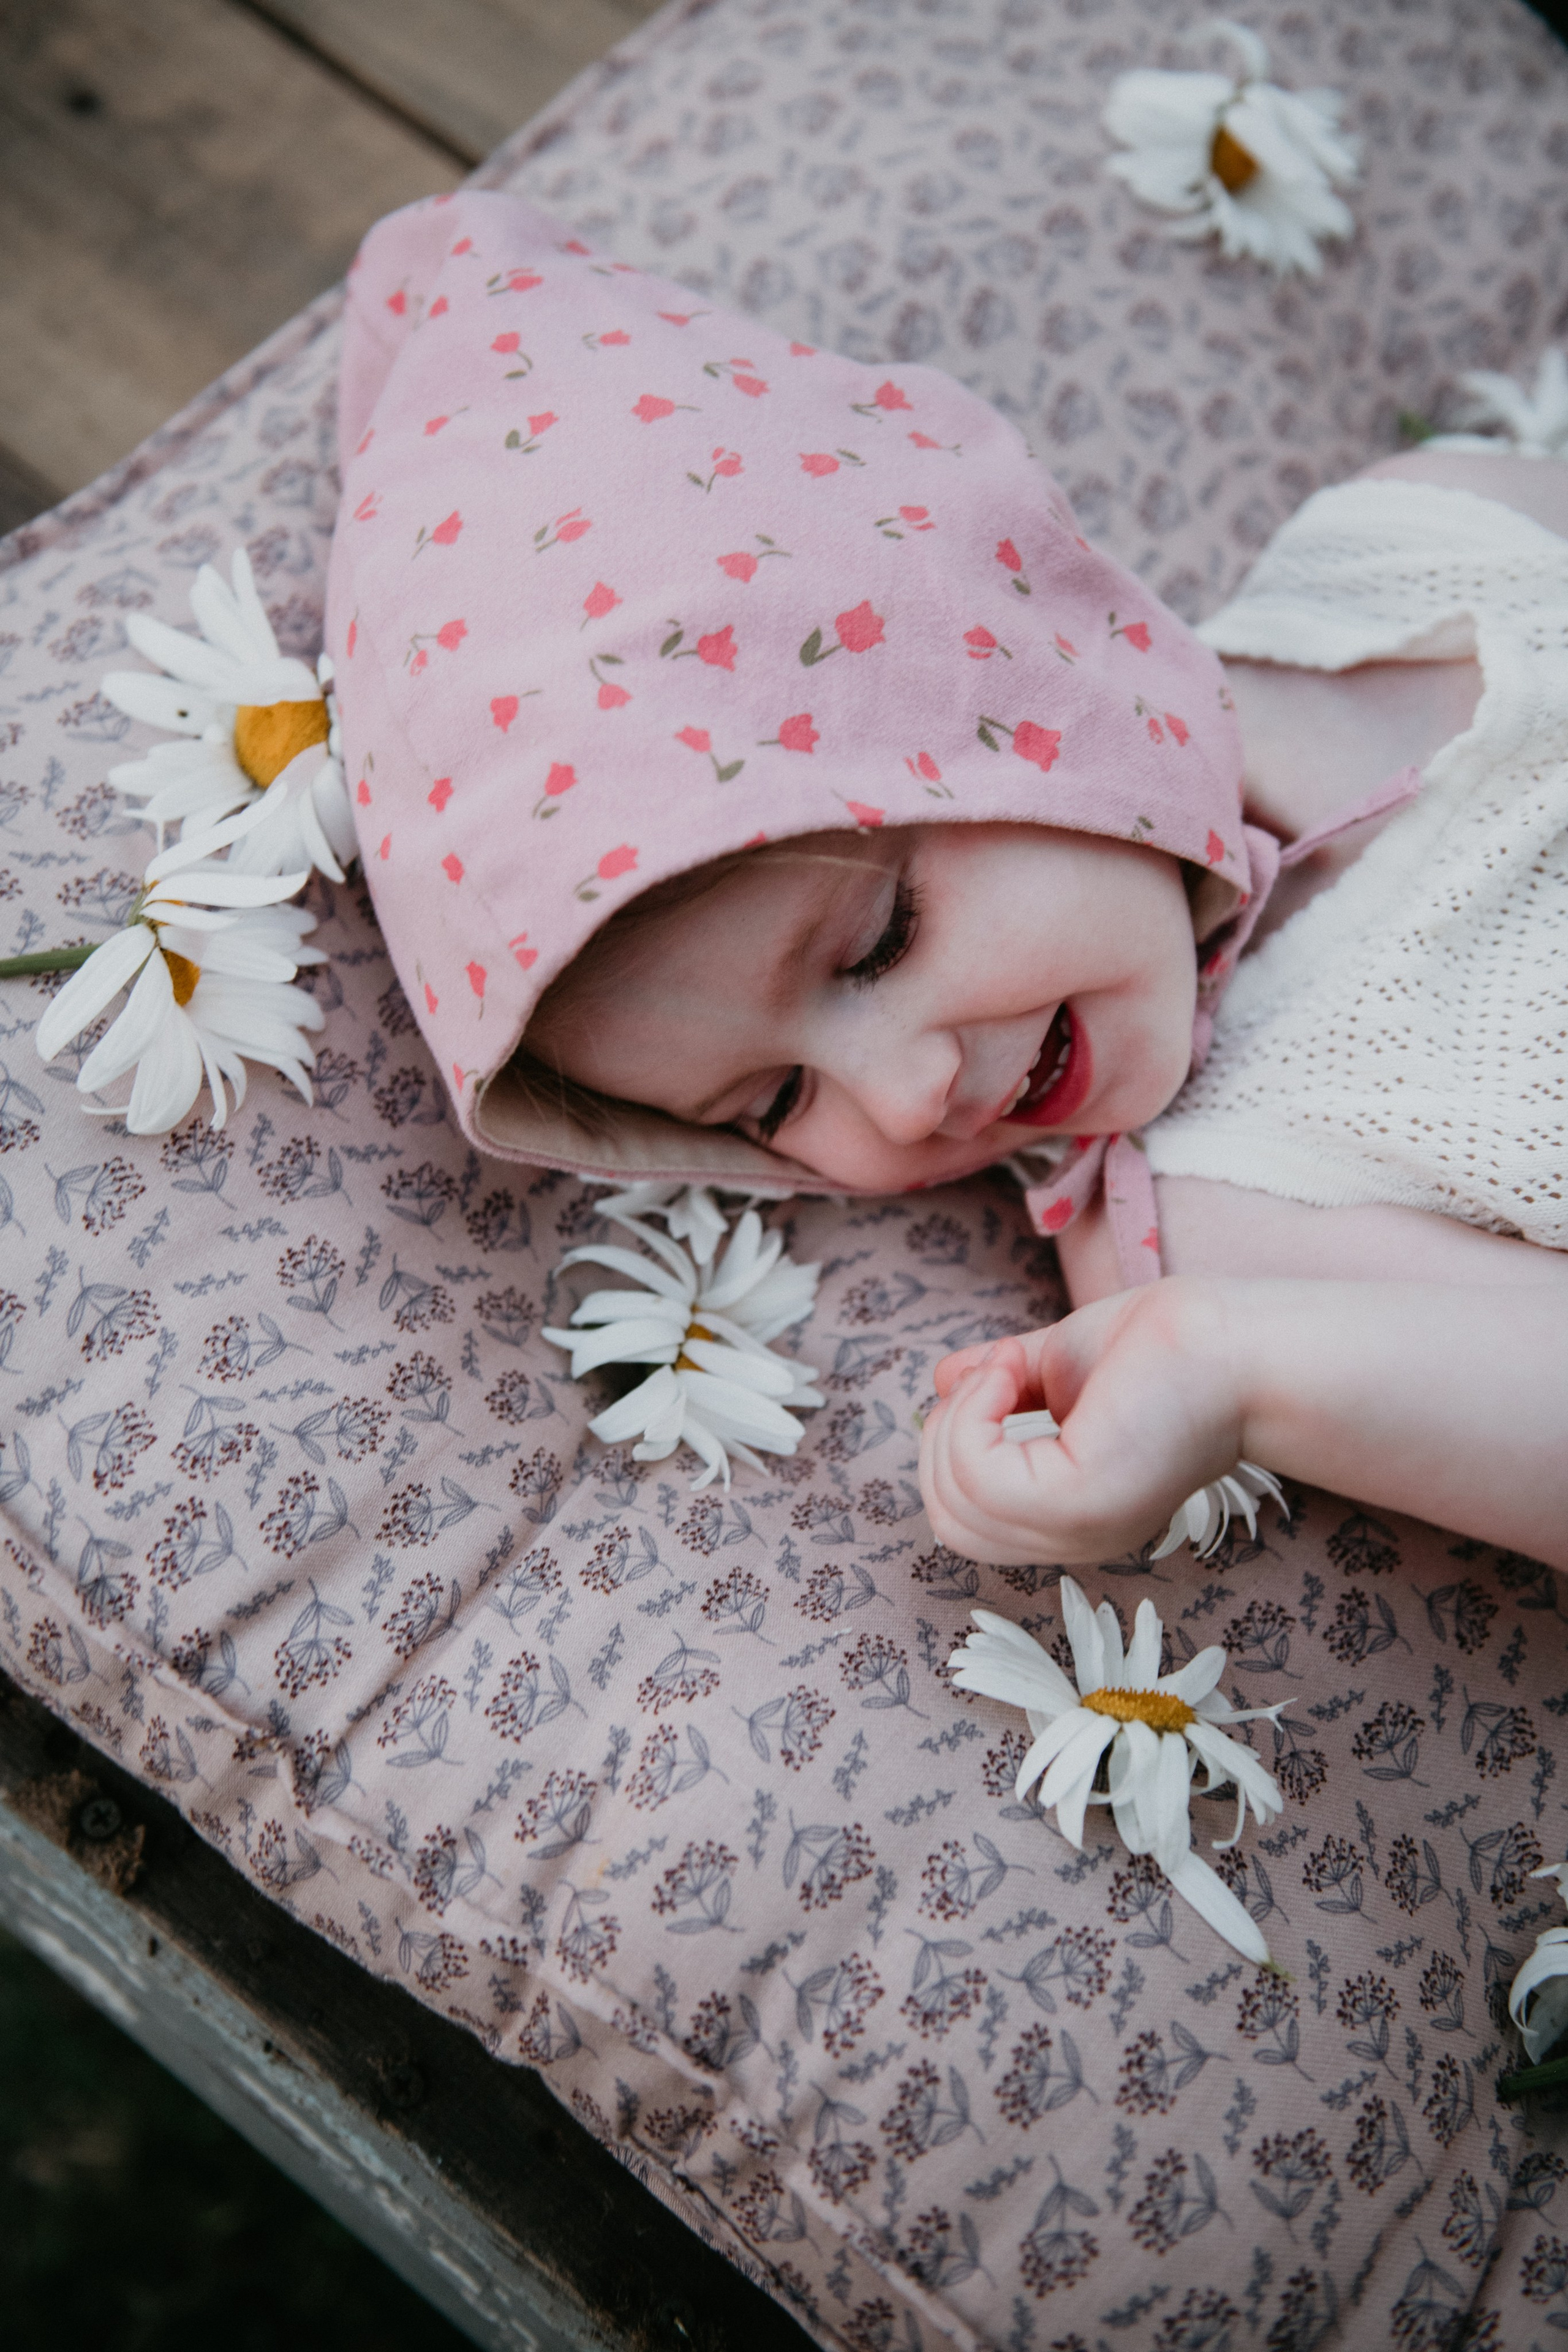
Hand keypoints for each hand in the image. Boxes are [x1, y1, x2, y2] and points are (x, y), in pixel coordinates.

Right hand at [919, 1281, 1245, 1566]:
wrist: (1238, 1341)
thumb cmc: (1166, 1347)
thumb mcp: (1058, 1366)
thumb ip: (1002, 1384)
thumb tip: (939, 1379)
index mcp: (1071, 1520)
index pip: (965, 1521)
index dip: (952, 1448)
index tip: (990, 1378)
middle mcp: (1075, 1540)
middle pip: (949, 1522)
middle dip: (942, 1440)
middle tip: (989, 1374)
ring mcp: (1078, 1529)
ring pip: (954, 1506)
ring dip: (956, 1421)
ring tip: (1003, 1367)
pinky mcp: (1082, 1501)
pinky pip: (978, 1477)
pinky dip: (972, 1415)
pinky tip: (1008, 1372)